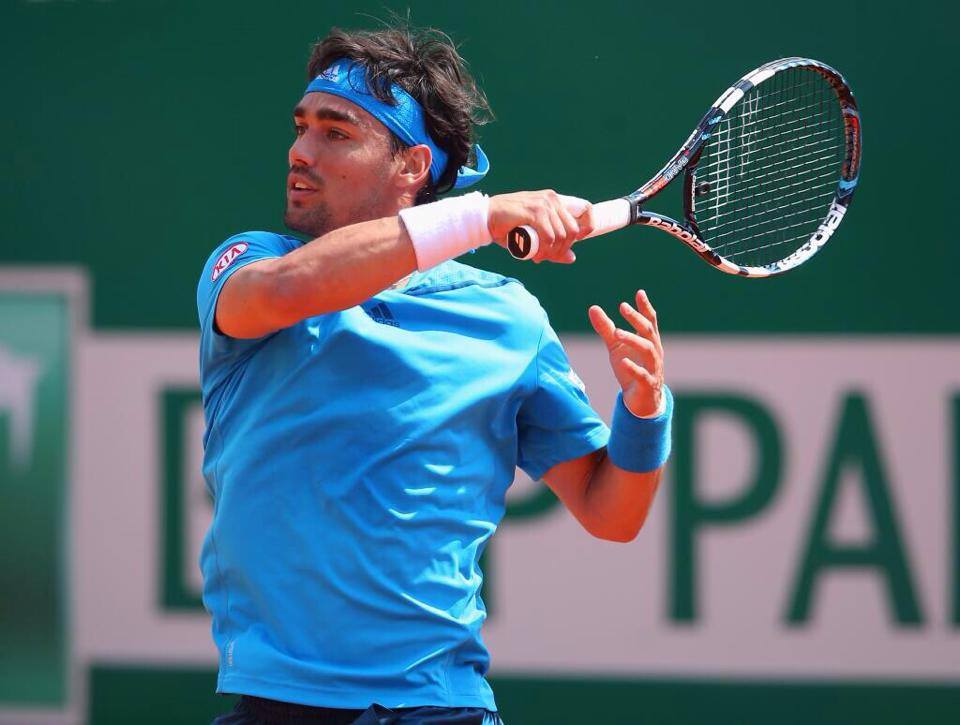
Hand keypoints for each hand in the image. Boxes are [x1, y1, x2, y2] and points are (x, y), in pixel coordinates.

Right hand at [487, 190, 593, 263]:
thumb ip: (554, 246)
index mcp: (555, 200)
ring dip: (552, 252)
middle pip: (573, 230)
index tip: (574, 242)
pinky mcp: (534, 211)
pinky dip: (545, 250)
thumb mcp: (535, 237)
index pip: (586, 209)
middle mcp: (552, 199)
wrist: (485, 218)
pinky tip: (536, 255)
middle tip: (548, 256)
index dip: (587, 228)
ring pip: (562, 235)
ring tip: (539, 257)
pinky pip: (549, 236)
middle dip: (563, 248)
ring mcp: (544, 204)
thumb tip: (572, 258)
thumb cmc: (509, 227)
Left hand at [588, 289, 664, 416]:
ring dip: (633, 339)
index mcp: (648, 341)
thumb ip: (606, 328)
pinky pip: (642, 375)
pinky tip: (622, 361)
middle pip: (649, 332)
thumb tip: (593, 308)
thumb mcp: (615, 346)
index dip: (645, 307)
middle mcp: (654, 352)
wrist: (640, 400)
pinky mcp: (647, 384)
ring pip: (648, 350)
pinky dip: (633, 368)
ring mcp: (652, 368)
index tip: (639, 293)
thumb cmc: (630, 368)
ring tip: (617, 332)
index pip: (650, 321)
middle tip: (622, 307)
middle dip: (636, 318)